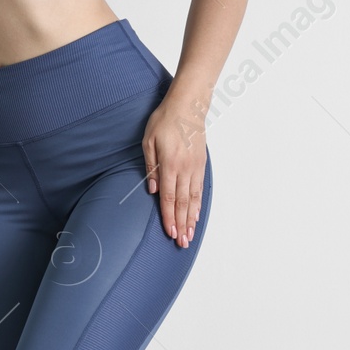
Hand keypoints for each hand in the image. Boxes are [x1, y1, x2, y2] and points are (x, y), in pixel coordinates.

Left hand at [141, 88, 208, 248]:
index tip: (169, 233)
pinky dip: (198, 205)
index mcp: (170, 164)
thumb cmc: (164, 121)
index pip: (169, 197)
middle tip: (182, 243)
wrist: (188, 106)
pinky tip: (195, 216)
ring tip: (189, 236)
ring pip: (193, 199)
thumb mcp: (148, 141)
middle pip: (183, 203)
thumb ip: (150, 167)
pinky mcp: (200, 164)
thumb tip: (153, 190)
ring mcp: (195, 167)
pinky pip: (199, 189)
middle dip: (182, 225)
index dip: (169, 217)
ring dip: (191, 219)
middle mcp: (185, 169)